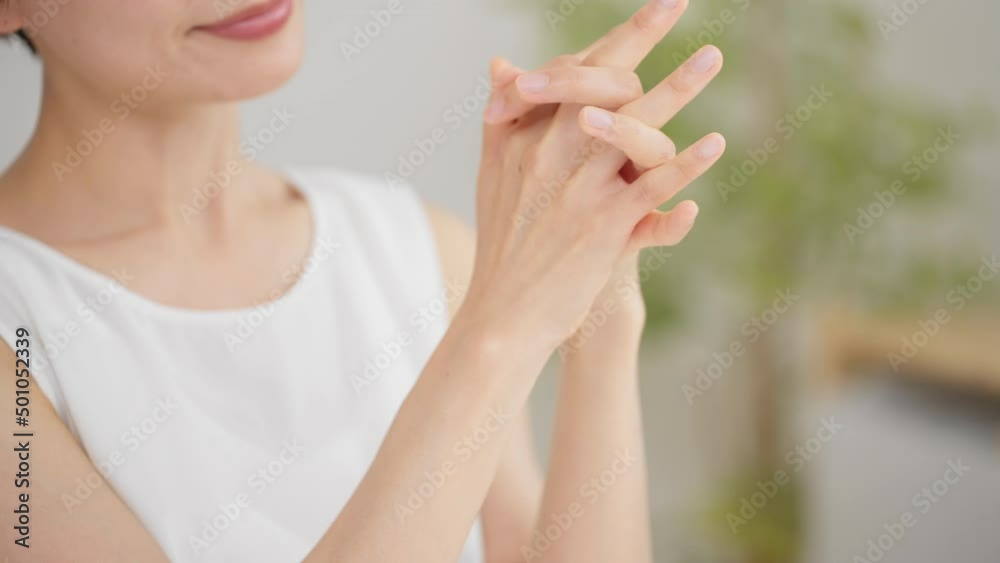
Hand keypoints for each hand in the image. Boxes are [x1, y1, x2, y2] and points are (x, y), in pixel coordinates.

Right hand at [456, 0, 724, 356]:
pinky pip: (653, 184)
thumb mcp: (494, 173)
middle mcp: (549, 151)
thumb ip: (504, 116)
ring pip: (634, 122)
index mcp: (523, 134)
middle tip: (678, 1)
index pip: (570, 71)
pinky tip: (714, 144)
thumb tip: (500, 63)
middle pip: (602, 80)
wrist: (504, 312)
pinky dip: (687, 164)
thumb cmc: (505, 241)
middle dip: (643, 34)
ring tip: (712, 56)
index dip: (612, 38)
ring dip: (680, 85)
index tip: (649, 11)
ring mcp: (579, 186)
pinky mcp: (605, 224)